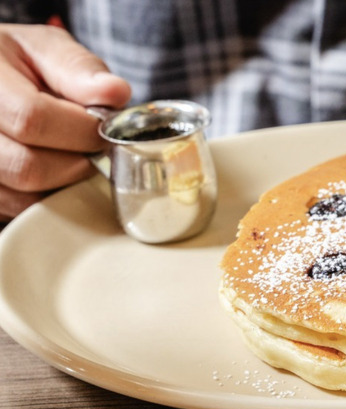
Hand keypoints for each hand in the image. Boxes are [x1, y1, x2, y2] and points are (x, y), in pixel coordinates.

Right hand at [0, 24, 130, 222]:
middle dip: (77, 162)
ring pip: (22, 195)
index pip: (32, 119)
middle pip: (26, 166)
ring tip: (73, 155)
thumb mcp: (44, 49)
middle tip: (94, 148)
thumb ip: (78, 69)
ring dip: (64, 183)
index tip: (105, 129)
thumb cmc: (16, 62)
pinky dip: (46, 196)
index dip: (81, 131)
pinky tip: (54, 169)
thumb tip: (115, 93)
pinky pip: (15, 208)